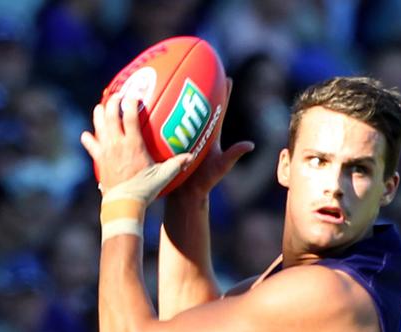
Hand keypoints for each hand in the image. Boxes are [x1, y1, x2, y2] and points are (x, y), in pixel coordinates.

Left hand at [81, 94, 192, 201]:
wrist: (123, 204)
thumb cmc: (144, 190)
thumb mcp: (163, 176)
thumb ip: (177, 164)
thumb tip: (191, 157)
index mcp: (133, 144)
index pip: (130, 116)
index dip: (131, 102)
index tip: (134, 95)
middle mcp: (117, 144)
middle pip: (111, 115)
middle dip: (113, 102)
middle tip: (117, 96)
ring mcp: (106, 151)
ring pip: (99, 126)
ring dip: (99, 114)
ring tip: (101, 107)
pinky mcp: (99, 160)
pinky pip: (91, 145)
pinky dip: (89, 138)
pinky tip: (87, 135)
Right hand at [171, 78, 254, 198]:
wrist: (185, 194)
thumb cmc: (204, 182)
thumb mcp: (220, 167)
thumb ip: (233, 155)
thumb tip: (250, 145)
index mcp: (210, 134)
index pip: (219, 109)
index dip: (224, 93)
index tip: (226, 75)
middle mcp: (197, 132)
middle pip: (197, 104)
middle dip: (198, 86)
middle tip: (198, 68)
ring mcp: (182, 136)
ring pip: (178, 112)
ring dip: (175, 96)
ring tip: (170, 78)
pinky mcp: (169, 142)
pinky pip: (164, 126)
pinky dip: (159, 115)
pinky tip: (150, 104)